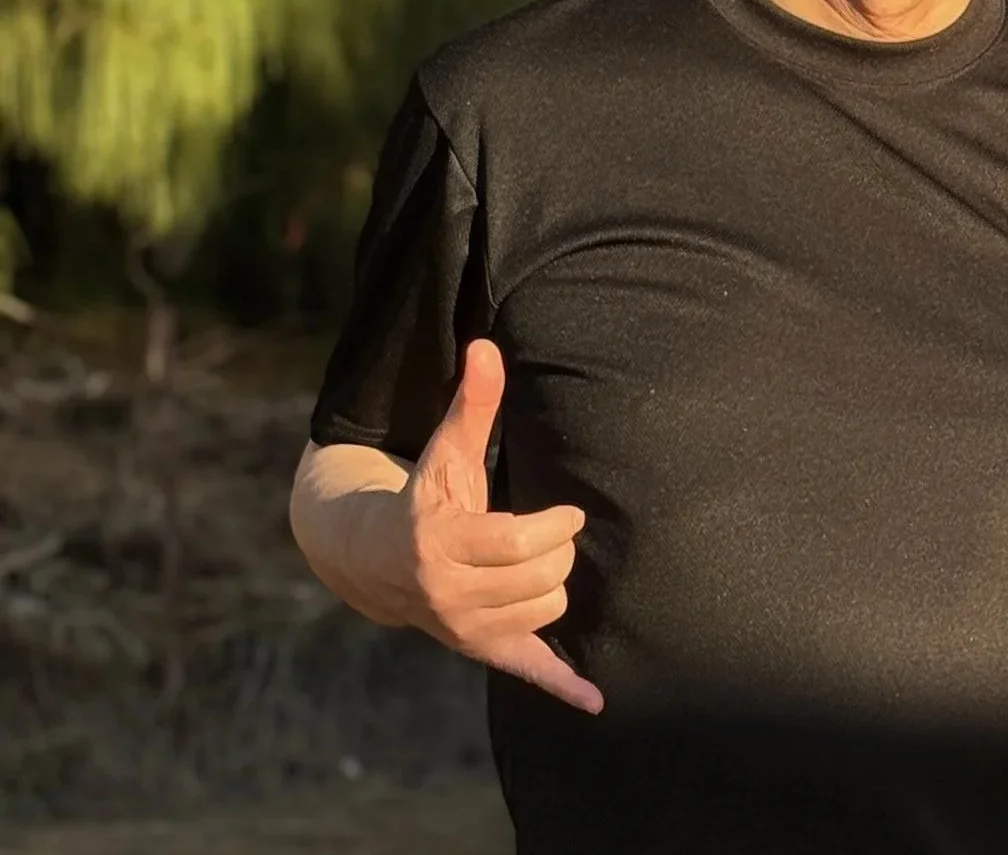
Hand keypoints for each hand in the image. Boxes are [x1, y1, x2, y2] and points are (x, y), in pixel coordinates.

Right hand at [387, 340, 602, 712]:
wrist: (372, 559)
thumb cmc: (425, 495)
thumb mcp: (446, 451)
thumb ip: (472, 403)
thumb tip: (486, 344)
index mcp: (443, 544)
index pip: (522, 544)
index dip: (556, 525)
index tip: (566, 511)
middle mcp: (449, 595)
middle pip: (544, 580)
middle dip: (558, 552)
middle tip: (549, 535)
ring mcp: (464, 629)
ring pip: (547, 612)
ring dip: (553, 586)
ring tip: (534, 563)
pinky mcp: (479, 650)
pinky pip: (526, 673)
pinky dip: (563, 687)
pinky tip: (596, 701)